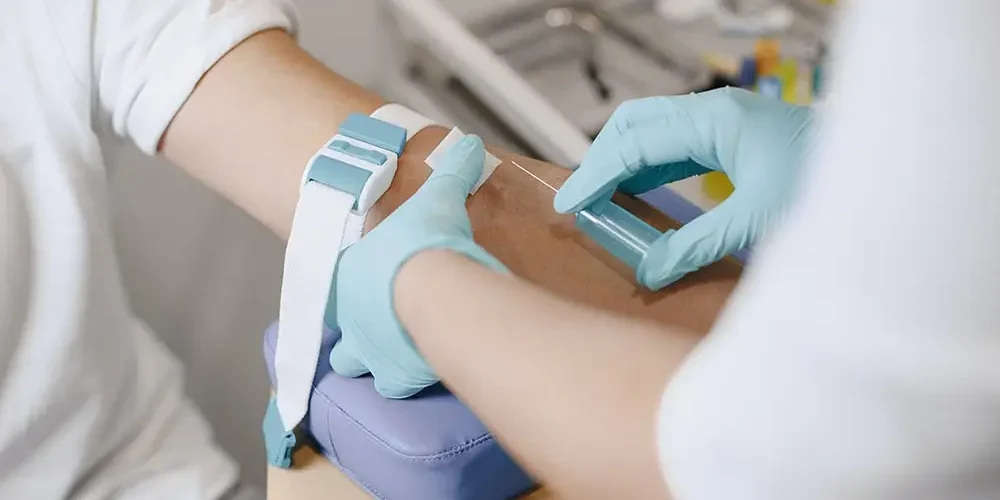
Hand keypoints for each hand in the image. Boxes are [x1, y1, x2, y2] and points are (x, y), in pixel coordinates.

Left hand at [329, 135, 507, 397]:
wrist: (433, 286)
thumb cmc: (423, 241)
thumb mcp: (438, 196)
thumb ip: (452, 171)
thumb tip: (468, 145)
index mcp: (349, 274)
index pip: (336, 286)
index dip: (353, 288)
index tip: (374, 284)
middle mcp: (350, 319)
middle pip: (340, 337)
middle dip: (358, 337)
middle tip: (385, 326)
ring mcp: (369, 351)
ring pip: (356, 366)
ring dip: (376, 361)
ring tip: (402, 352)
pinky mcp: (397, 376)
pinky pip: (396, 387)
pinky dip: (408, 379)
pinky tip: (428, 370)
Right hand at [554, 87, 812, 288]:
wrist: (884, 174)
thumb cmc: (829, 188)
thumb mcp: (757, 222)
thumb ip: (696, 247)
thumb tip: (647, 271)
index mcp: (715, 121)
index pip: (634, 141)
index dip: (596, 175)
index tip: (570, 205)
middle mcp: (714, 113)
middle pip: (635, 124)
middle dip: (602, 161)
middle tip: (582, 203)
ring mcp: (724, 122)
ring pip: (653, 133)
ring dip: (623, 165)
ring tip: (602, 204)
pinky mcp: (734, 139)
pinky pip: (675, 146)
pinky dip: (649, 169)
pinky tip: (639, 196)